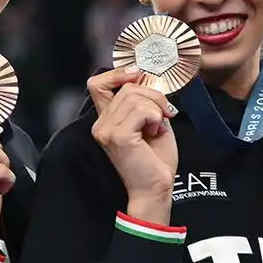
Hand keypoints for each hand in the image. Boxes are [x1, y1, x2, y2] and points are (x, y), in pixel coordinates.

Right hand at [87, 67, 177, 223]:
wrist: (156, 188)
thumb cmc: (155, 159)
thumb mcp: (150, 122)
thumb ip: (143, 102)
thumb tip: (147, 79)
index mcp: (106, 120)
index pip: (97, 83)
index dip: (119, 74)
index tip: (139, 77)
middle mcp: (101, 124)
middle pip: (126, 87)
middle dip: (153, 94)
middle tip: (165, 113)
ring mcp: (106, 131)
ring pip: (134, 96)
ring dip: (156, 107)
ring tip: (158, 125)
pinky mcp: (118, 137)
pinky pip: (141, 110)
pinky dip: (155, 116)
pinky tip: (155, 131)